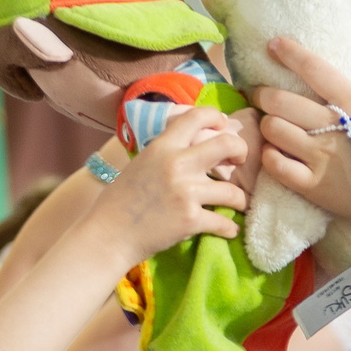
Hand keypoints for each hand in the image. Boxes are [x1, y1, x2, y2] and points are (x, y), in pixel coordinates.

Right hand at [84, 106, 250, 265]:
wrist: (109, 234)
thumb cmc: (121, 200)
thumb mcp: (140, 163)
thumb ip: (165, 151)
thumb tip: (188, 143)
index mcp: (163, 146)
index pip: (198, 116)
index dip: (217, 118)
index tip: (224, 127)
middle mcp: (177, 164)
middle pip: (227, 145)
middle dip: (241, 152)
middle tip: (240, 162)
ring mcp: (186, 192)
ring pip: (233, 191)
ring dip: (241, 200)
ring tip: (239, 204)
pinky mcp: (191, 220)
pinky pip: (224, 223)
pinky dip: (230, 228)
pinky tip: (229, 229)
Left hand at [254, 38, 350, 226]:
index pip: (315, 70)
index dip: (291, 54)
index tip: (274, 45)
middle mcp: (333, 126)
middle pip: (280, 100)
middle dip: (263, 95)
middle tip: (259, 96)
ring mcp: (321, 156)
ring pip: (272, 129)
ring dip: (267, 126)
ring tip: (269, 129)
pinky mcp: (314, 186)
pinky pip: (276, 165)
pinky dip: (270, 158)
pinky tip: (275, 156)